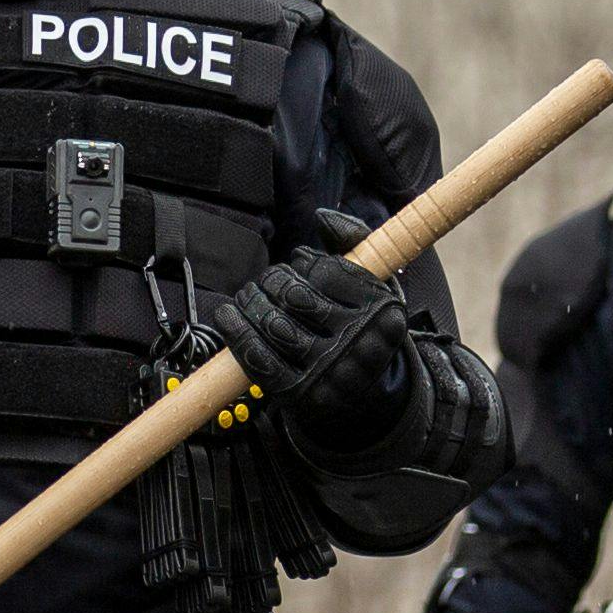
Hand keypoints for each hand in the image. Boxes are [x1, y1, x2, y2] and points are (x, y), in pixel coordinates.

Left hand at [224, 215, 409, 445]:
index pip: (328, 273)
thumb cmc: (364, 327)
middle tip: (268, 281)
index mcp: (383, 313)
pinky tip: (228, 315)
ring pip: (273, 325)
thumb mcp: (376, 283)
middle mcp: (358, 345)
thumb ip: (355, 241)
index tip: (298, 263)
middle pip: (296, 297)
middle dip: (272, 281)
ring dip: (251, 302)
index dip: (306, 263)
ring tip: (249, 296)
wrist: (367, 389)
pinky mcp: (300, 394)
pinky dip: (236, 333)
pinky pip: (259, 359)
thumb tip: (323, 219)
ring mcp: (328, 373)